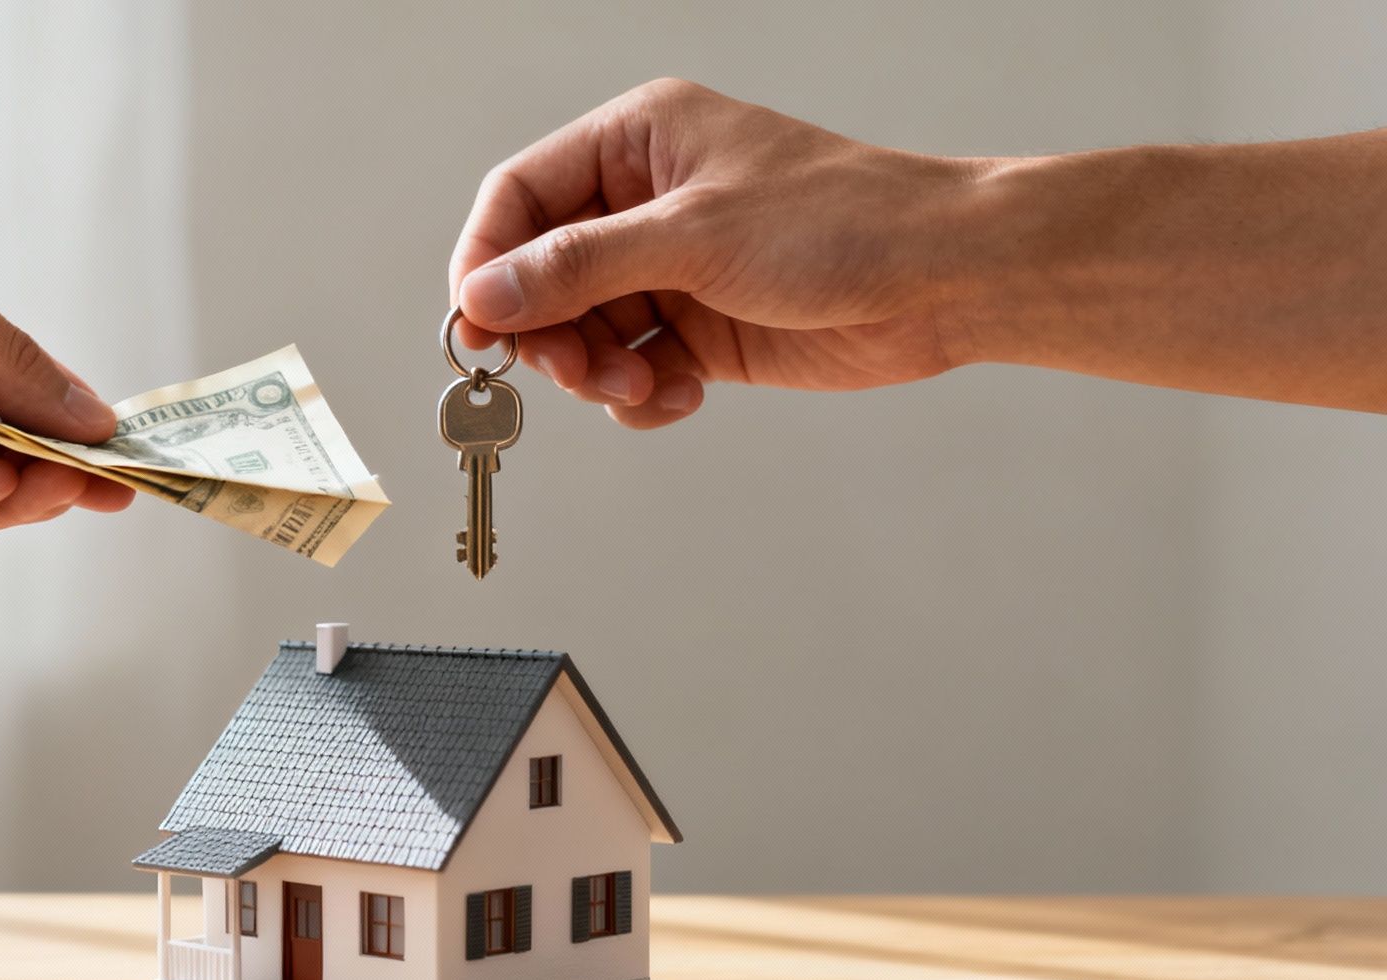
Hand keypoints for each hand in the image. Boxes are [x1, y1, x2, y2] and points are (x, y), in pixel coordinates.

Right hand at [450, 79, 979, 428]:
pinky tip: (680, 395)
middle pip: (540, 274)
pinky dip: (640, 394)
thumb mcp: (695, 236)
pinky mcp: (700, 330)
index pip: (520, 197)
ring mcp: (671, 269)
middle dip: (549, 331)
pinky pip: (630, 370)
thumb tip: (481, 295)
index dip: (487, 262)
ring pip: (581, 331)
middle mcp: (644, 203)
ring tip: (639, 385)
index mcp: (637, 142)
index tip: (476, 327)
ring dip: (595, 371)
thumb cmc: (839, 222)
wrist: (945, 279)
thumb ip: (579, 266)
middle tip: (573, 372)